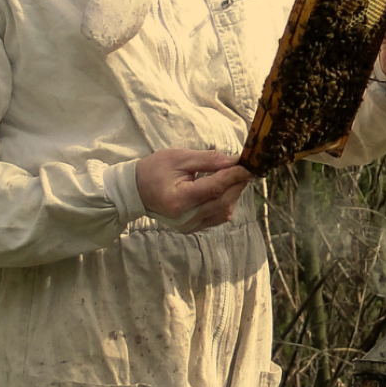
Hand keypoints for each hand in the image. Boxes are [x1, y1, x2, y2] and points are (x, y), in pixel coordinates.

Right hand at [136, 149, 252, 232]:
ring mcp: (189, 226)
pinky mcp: (192, 229)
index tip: (249, 166)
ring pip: (223, 212)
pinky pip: (217, 218)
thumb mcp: (180, 157)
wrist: (136, 190)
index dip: (235, 176)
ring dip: (233, 194)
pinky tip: (224, 190)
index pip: (215, 188)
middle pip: (223, 202)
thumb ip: (209, 160)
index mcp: (179, 199)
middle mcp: (186, 218)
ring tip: (234, 178)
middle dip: (237, 185)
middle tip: (246, 169)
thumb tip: (235, 160)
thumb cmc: (155, 170)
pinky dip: (225, 203)